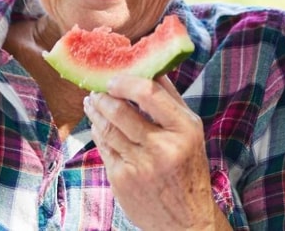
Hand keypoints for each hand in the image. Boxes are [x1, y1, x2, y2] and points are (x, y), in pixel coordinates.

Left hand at [85, 74, 228, 230]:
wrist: (185, 219)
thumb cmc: (189, 169)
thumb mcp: (192, 132)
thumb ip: (172, 101)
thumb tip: (152, 68)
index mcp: (184, 130)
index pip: (149, 95)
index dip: (126, 82)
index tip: (114, 78)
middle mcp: (162, 147)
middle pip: (121, 111)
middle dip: (103, 96)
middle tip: (97, 89)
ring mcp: (140, 165)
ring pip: (107, 129)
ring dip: (95, 112)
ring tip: (92, 103)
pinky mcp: (122, 179)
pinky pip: (104, 147)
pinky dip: (98, 132)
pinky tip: (97, 125)